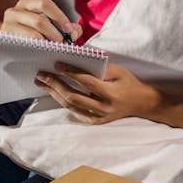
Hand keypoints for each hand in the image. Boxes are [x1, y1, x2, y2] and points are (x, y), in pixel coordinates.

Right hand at [0, 0, 82, 41]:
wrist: (13, 46)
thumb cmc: (34, 34)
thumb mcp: (50, 27)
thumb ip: (66, 27)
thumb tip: (76, 30)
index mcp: (27, 4)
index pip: (45, 4)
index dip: (60, 17)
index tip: (70, 30)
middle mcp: (14, 11)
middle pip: (39, 21)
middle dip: (56, 34)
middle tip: (63, 42)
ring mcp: (8, 26)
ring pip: (33, 35)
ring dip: (48, 43)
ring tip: (54, 48)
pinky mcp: (6, 40)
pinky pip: (26, 45)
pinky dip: (39, 49)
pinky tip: (44, 52)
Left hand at [34, 63, 158, 123]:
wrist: (141, 103)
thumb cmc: (129, 83)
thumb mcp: (119, 71)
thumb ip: (100, 67)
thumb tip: (77, 61)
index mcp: (111, 94)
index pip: (86, 82)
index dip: (70, 72)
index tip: (57, 64)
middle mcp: (104, 108)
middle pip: (73, 96)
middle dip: (55, 84)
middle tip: (41, 75)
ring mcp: (99, 117)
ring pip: (71, 105)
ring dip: (54, 93)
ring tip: (42, 83)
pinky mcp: (96, 121)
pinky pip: (75, 112)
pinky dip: (64, 102)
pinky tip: (55, 93)